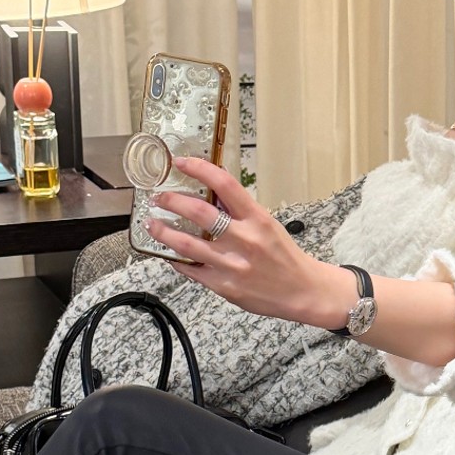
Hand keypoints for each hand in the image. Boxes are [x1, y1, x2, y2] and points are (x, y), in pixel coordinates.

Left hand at [144, 157, 333, 322]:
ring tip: (153, 224)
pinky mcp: (224, 285)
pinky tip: (170, 255)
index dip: (199, 169)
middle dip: (172, 201)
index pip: (224, 184)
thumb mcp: (268, 225)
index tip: (181, 163)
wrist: (302, 291)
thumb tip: (211, 194)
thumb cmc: (285, 257)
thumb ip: (240, 211)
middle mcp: (244, 239)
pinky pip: (191, 270)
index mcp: (257, 219)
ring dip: (163, 231)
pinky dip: (177, 260)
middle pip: (199, 212)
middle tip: (160, 197)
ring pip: (186, 244)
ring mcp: (232, 264)